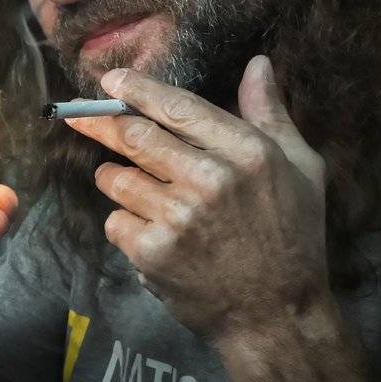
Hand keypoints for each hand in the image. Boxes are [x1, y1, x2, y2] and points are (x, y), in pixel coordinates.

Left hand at [64, 56, 327, 341]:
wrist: (278, 317)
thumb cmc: (293, 237)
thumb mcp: (301, 169)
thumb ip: (271, 114)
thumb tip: (257, 63)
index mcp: (248, 153)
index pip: (178, 107)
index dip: (138, 89)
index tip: (111, 80)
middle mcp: (210, 180)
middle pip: (134, 136)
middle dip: (100, 123)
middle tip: (79, 116)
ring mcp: (178, 217)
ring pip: (116, 178)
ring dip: (115, 178)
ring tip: (137, 189)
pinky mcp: (153, 252)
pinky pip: (115, 220)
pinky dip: (124, 223)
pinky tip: (151, 232)